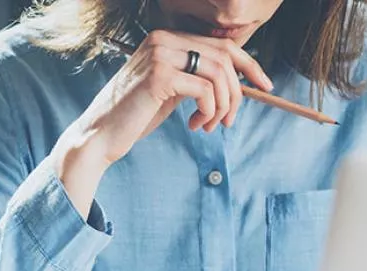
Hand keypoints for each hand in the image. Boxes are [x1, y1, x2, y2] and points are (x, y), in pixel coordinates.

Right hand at [56, 29, 273, 168]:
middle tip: (229, 121)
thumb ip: (195, 80)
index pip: (222, 44)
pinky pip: (205, 90)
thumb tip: (234, 84)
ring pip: (218, 75)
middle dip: (237, 93)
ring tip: (209, 126)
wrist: (100, 136)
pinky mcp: (159, 76)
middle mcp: (163, 39)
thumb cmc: (134, 117)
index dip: (250, 64)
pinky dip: (208, 112)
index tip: (266, 84)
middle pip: (225, 58)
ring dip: (222, 107)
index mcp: (167, 39)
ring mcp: (160, 55)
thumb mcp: (171, 92)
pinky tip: (194, 125)